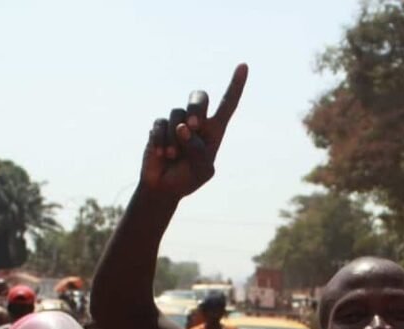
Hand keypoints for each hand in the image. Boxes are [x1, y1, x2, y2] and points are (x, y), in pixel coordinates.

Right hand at [140, 64, 247, 199]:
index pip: (227, 104)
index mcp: (214, 131)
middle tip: (193, 125)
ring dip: (175, 138)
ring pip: (177, 113)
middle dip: (196, 107)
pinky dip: (161, 141)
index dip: (236, 86)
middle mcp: (196, 122)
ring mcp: (176, 121)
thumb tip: (182, 127)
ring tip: (173, 156)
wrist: (164, 187)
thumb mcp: (201, 170)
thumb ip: (197, 150)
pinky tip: (162, 155)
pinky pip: (160, 125)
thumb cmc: (188, 178)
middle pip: (199, 97)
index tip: (244, 66)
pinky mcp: (159, 126)